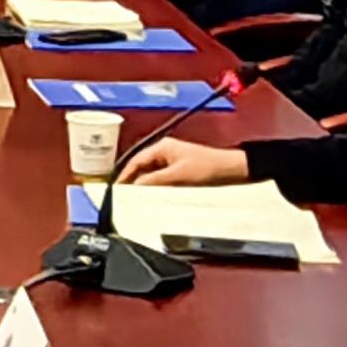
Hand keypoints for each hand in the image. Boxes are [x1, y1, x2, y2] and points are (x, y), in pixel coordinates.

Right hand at [117, 138, 248, 187]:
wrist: (231, 171)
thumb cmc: (208, 168)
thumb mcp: (177, 176)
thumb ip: (154, 181)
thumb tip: (135, 186)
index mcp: (162, 147)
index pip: (135, 161)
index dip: (124, 175)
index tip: (116, 189)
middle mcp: (165, 152)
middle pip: (142, 168)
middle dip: (133, 182)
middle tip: (124, 197)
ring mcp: (172, 162)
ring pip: (151, 175)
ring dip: (145, 186)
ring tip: (137, 200)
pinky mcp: (179, 171)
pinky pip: (161, 180)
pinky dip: (156, 188)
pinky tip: (154, 198)